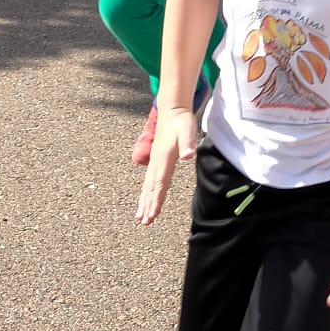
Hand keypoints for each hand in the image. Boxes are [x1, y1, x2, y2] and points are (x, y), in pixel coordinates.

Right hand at [137, 107, 198, 222]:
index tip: (151, 215)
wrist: (172, 108)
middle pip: (151, 188)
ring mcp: (155, 161)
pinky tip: (145, 199)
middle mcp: (156, 162)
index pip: (159, 184)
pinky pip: (150, 180)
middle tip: (144, 222)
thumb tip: (189, 156)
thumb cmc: (181, 120)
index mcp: (163, 158)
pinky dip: (147, 192)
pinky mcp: (157, 159)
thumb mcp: (188, 129)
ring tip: (140, 217)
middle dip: (147, 205)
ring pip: (148, 186)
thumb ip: (188, 143)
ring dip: (144, 201)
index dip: (155, 200)